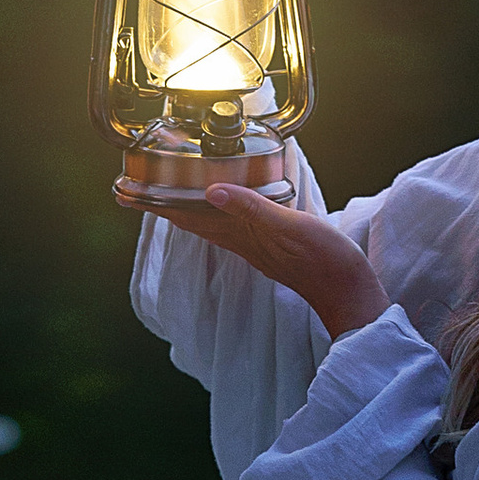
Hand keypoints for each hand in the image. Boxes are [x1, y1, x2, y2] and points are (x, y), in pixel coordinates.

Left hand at [117, 173, 386, 340]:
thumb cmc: (324, 261)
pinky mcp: (271, 245)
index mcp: (241, 235)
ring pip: (211, 223)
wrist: (349, 291)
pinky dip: (218, 211)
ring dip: (189, 207)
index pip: (189, 216)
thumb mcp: (290, 227)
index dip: (159, 204)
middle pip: (193, 220)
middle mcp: (242, 242)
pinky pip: (233, 224)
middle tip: (139, 188)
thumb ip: (252, 209)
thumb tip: (212, 191)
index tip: (129, 192)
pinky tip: (224, 204)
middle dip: (166, 204)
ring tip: (171, 192)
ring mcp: (255, 246)